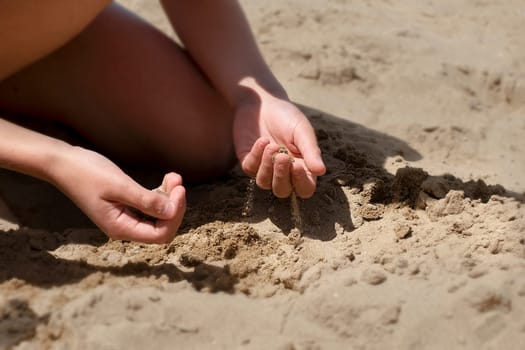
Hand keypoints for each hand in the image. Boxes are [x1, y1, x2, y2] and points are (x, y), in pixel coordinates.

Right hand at [50, 147, 185, 243]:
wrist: (64, 163)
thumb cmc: (87, 173)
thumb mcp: (119, 186)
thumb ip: (146, 201)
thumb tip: (172, 212)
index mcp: (121, 228)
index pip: (160, 235)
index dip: (175, 215)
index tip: (179, 190)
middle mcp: (125, 228)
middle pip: (162, 228)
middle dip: (175, 206)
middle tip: (177, 182)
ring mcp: (126, 218)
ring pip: (159, 217)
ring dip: (170, 198)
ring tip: (173, 177)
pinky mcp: (127, 206)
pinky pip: (151, 207)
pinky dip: (161, 194)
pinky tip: (167, 179)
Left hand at [233, 87, 325, 197]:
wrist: (263, 103)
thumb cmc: (287, 117)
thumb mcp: (302, 131)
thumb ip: (311, 151)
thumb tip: (321, 171)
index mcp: (302, 167)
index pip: (305, 188)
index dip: (301, 183)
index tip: (297, 166)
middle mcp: (283, 172)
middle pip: (282, 191)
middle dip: (281, 176)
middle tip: (282, 156)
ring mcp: (264, 169)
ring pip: (264, 183)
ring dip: (267, 166)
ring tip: (271, 145)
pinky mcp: (248, 161)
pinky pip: (250, 168)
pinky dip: (256, 155)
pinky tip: (262, 140)